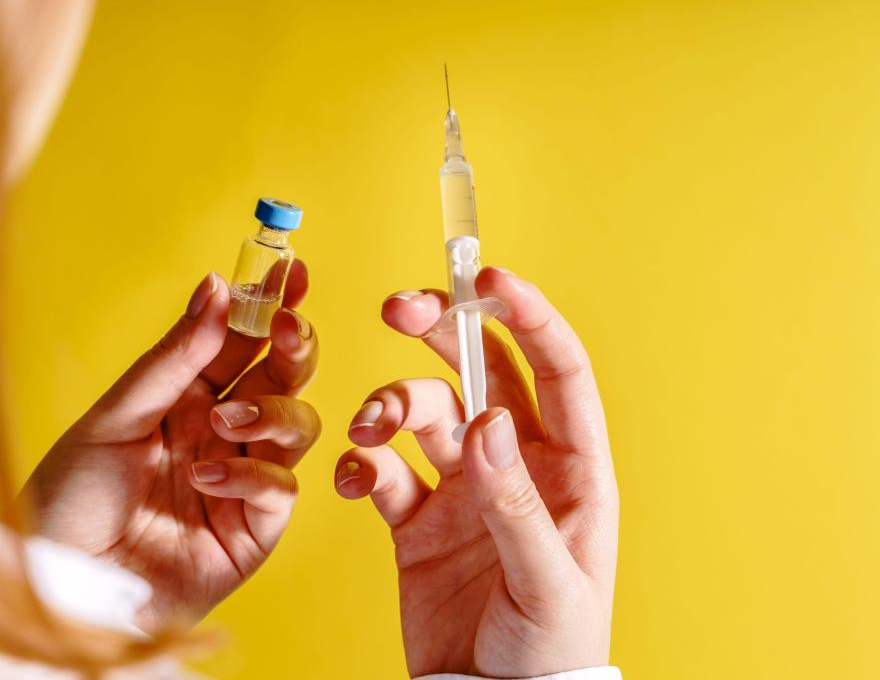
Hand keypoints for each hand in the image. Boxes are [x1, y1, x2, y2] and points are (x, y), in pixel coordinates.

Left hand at [22, 263, 319, 630]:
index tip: (292, 270)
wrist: (61, 581)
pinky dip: (252, 474)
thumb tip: (218, 287)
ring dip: (272, 412)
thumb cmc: (72, 496)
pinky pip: (281, 487)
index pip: (240, 341)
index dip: (268, 305)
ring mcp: (242, 477)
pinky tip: (206, 476)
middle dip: (294, 346)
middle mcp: (221, 431)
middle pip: (283, 376)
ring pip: (298, 424)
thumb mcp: (116, 415)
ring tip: (222, 422)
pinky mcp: (254, 528)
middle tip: (286, 328)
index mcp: (186, 396)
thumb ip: (175, 357)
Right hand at [334, 267, 617, 677]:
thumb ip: (515, 503)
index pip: (557, 371)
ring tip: (368, 428)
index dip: (527, 318)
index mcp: (569, 470)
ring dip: (390, 405)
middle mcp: (514, 465)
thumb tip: (486, 424)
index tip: (488, 280)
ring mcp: (462, 488)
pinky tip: (351, 476)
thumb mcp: (546, 581)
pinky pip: (383, 470)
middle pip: (480, 372)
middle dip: (441, 331)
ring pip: (423, 413)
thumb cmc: (546, 650)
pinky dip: (361, 462)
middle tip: (399, 307)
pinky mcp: (416, 519)